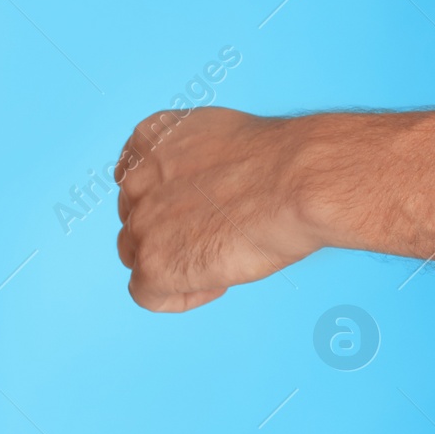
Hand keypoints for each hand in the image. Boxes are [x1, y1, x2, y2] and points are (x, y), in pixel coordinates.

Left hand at [115, 107, 315, 311]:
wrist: (299, 181)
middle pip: (137, 221)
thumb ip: (193, 162)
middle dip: (171, 233)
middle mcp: (136, 178)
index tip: (204, 209)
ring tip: (225, 255)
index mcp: (151, 137)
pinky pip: (150, 296)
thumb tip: (199, 190)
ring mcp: (140, 224)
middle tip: (221, 233)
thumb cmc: (281, 160)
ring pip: (139, 257)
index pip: (138, 182)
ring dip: (178, 262)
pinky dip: (184, 295)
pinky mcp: (153, 265)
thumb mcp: (222, 139)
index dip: (171, 203)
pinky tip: (219, 279)